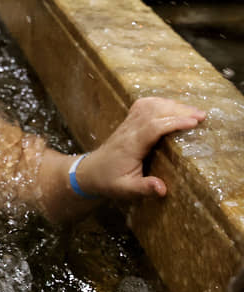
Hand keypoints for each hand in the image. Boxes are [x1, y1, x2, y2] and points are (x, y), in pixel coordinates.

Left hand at [80, 97, 204, 198]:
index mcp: (130, 145)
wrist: (89, 172)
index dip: (173, 122)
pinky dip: (159, 102)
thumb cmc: (108, 181)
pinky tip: (172, 106)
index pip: (153, 127)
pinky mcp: (128, 123)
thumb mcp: (125, 190)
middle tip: (201, 116)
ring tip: (193, 111)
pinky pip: (143, 106)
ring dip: (171, 105)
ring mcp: (127, 125)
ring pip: (149, 106)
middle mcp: (129, 131)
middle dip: (178, 111)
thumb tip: (162, 188)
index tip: (193, 122)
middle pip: (154, 112)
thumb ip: (143, 188)